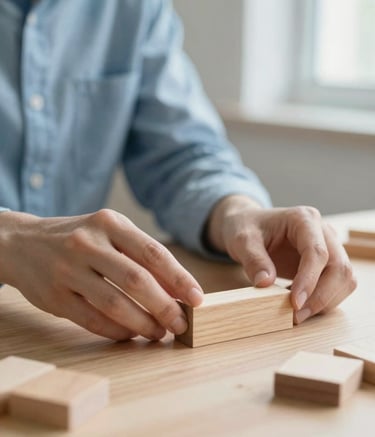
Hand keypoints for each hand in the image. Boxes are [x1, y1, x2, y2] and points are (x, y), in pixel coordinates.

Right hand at [0, 209, 202, 339]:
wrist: (24, 243)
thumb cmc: (80, 239)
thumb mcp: (109, 233)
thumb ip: (140, 256)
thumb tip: (177, 289)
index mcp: (110, 223)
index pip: (154, 253)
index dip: (179, 279)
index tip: (197, 299)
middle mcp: (88, 243)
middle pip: (137, 280)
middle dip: (165, 306)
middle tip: (181, 324)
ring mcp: (68, 270)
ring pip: (114, 304)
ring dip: (143, 324)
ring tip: (159, 332)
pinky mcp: (55, 296)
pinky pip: (92, 320)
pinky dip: (117, 331)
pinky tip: (131, 334)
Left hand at [206, 195, 356, 323]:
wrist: (248, 225)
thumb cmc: (246, 227)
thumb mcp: (242, 240)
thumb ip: (253, 259)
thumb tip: (265, 283)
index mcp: (304, 219)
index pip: (317, 252)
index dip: (309, 280)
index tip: (294, 304)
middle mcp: (323, 232)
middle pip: (339, 267)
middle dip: (321, 297)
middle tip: (296, 317)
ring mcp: (329, 247)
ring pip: (344, 279)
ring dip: (325, 301)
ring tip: (296, 313)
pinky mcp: (328, 263)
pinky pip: (337, 285)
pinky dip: (323, 300)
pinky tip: (299, 304)